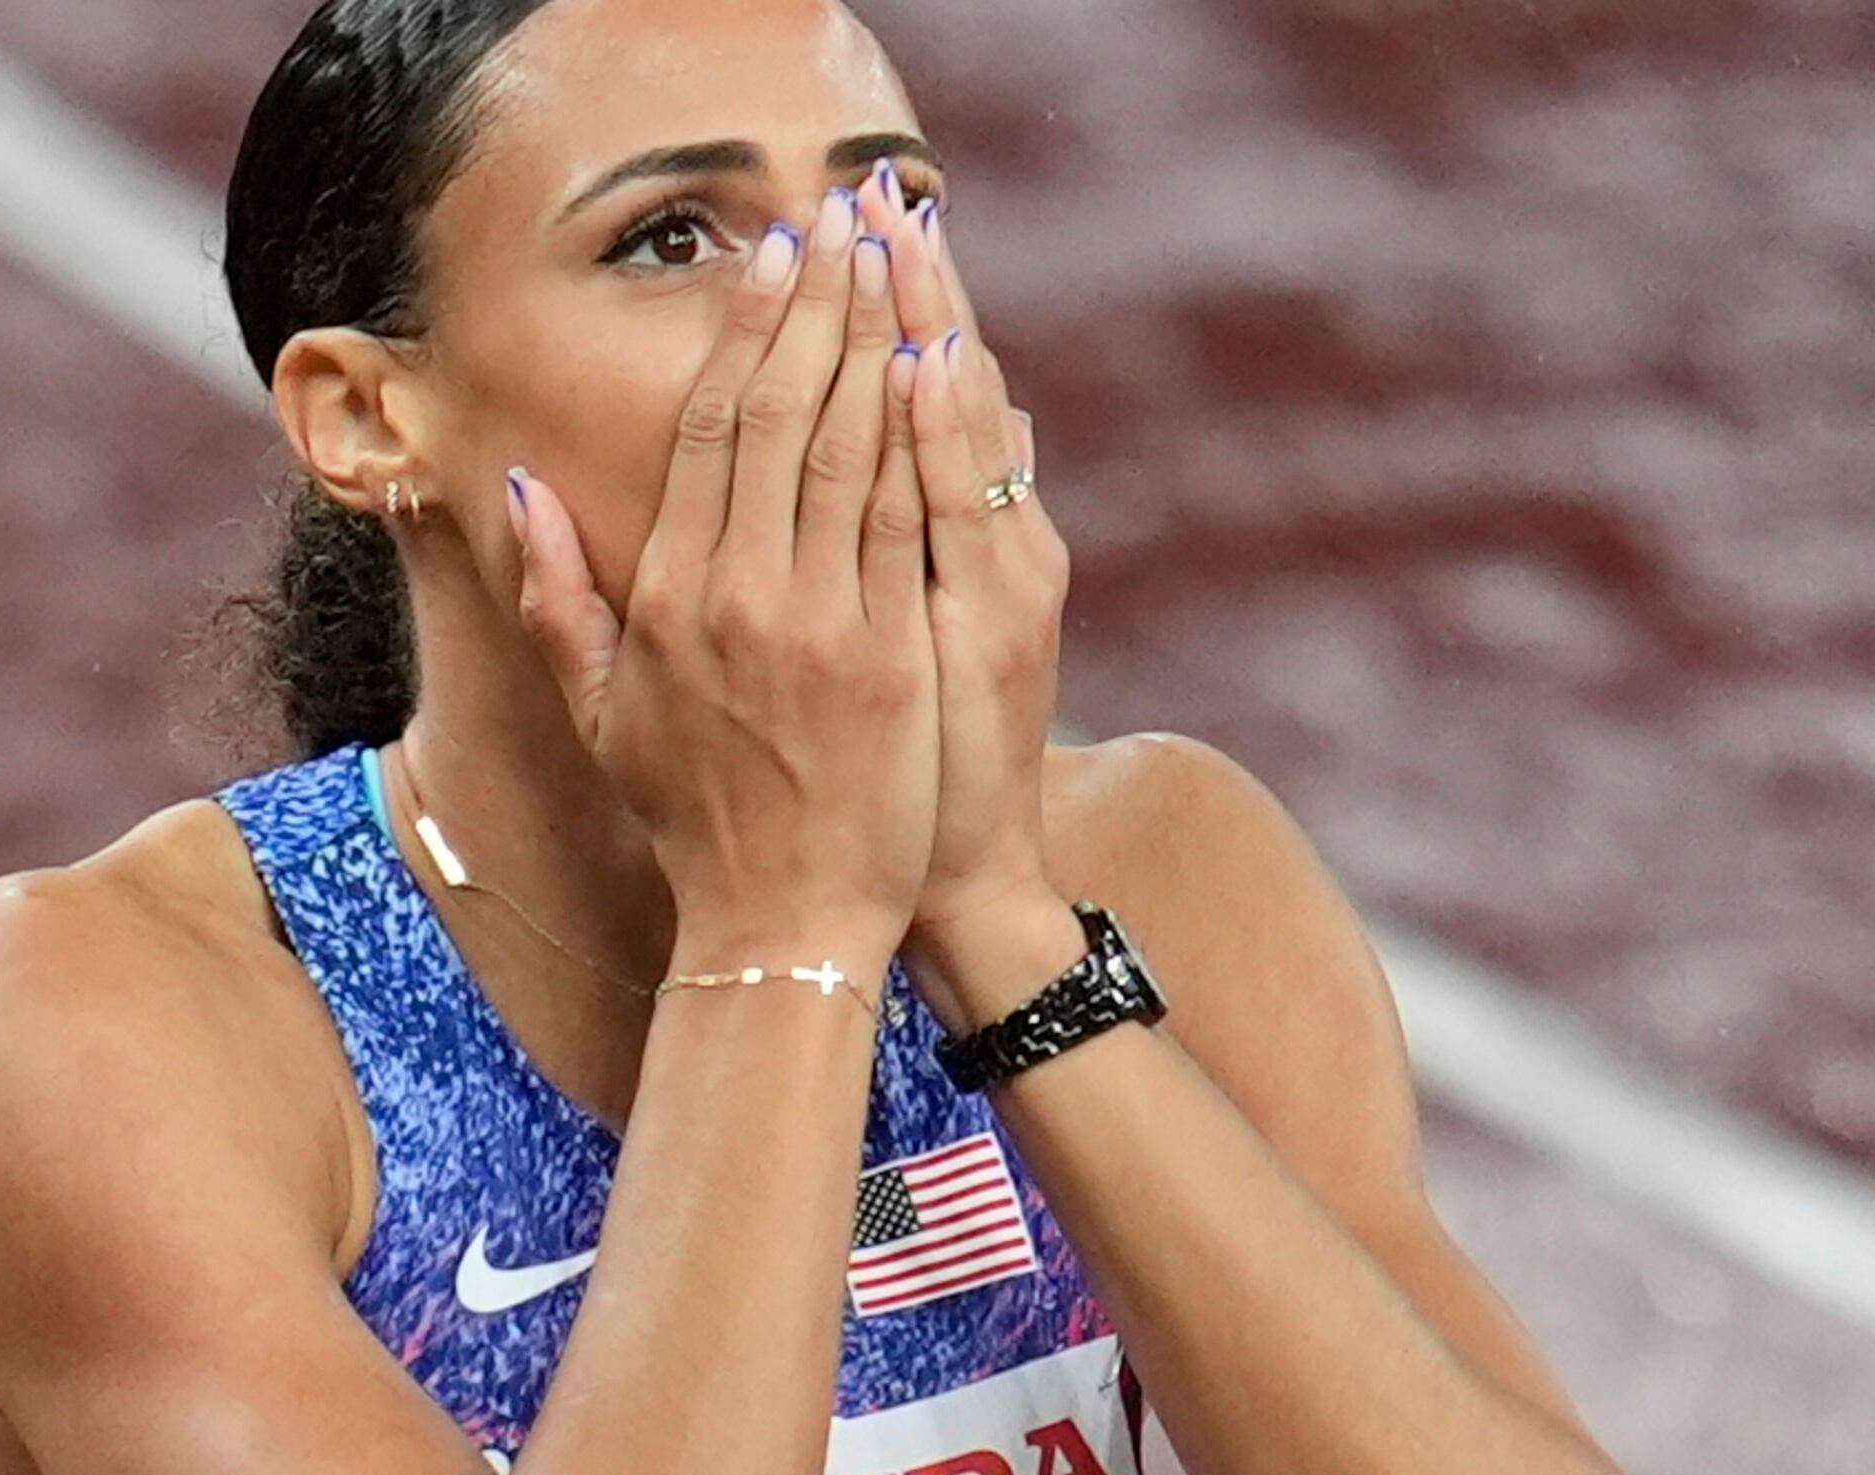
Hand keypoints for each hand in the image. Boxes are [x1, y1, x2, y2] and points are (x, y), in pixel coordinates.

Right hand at [504, 184, 941, 967]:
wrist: (781, 926)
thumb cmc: (693, 822)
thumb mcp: (600, 712)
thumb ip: (557, 596)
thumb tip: (520, 486)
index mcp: (669, 598)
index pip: (710, 433)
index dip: (744, 335)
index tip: (772, 259)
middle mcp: (737, 596)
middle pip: (781, 415)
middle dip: (817, 306)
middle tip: (844, 217)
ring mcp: (818, 623)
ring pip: (849, 449)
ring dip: (875, 342)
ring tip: (896, 258)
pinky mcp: (890, 656)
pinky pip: (908, 521)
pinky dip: (924, 437)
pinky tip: (941, 361)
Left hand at [868, 169, 1068, 940]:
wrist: (958, 878)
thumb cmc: (940, 763)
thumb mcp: (976, 627)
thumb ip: (985, 510)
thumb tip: (994, 404)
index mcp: (976, 541)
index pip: (931, 395)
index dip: (909, 306)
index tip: (880, 218)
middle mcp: (993, 547)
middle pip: (944, 391)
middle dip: (912, 292)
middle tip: (885, 195)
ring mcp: (994, 582)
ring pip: (957, 434)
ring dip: (932, 332)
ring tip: (907, 242)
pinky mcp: (986, 629)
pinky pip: (956, 516)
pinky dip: (947, 441)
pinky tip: (934, 369)